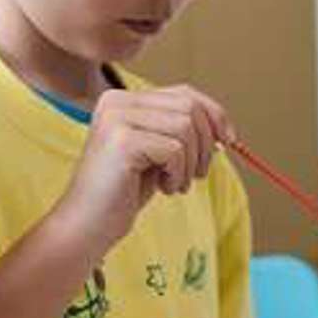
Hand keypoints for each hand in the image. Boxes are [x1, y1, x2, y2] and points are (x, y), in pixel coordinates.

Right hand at [52, 85, 235, 247]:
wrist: (87, 224)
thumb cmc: (122, 192)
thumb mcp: (155, 153)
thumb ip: (179, 131)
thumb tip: (222, 128)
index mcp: (121, 99)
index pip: (184, 93)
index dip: (214, 114)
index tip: (229, 140)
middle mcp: (115, 101)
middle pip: (189, 107)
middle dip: (205, 143)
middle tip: (197, 174)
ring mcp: (117, 119)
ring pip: (185, 127)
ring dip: (191, 163)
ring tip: (175, 184)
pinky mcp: (122, 141)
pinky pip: (175, 149)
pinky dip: (178, 173)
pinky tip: (164, 188)